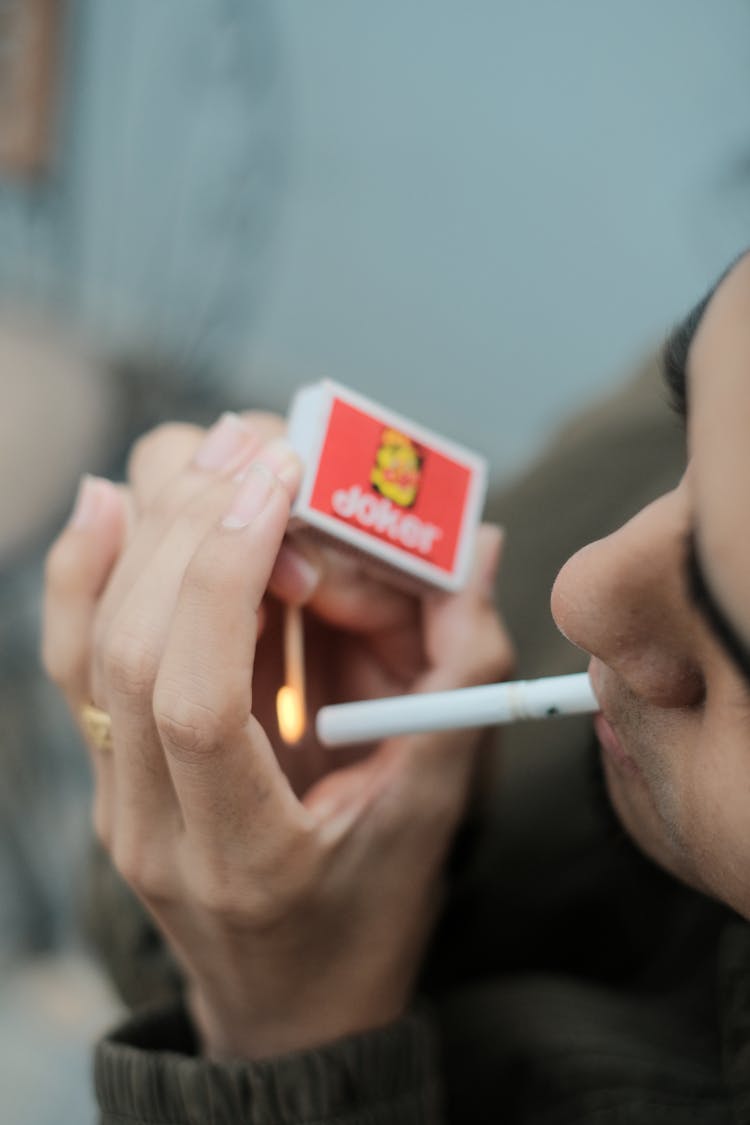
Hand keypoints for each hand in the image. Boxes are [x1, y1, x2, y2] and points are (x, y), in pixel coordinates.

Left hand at [43, 413, 512, 1059]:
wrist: (288, 1001)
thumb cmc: (371, 913)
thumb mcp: (438, 808)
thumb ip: (464, 678)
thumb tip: (473, 546)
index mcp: (246, 854)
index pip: (199, 702)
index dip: (227, 577)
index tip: (279, 485)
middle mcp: (154, 825)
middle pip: (134, 651)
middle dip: (195, 527)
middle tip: (265, 447)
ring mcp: (116, 793)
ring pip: (94, 640)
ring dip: (153, 530)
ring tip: (224, 453)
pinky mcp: (108, 761)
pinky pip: (72, 657)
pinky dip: (84, 569)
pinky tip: (113, 500)